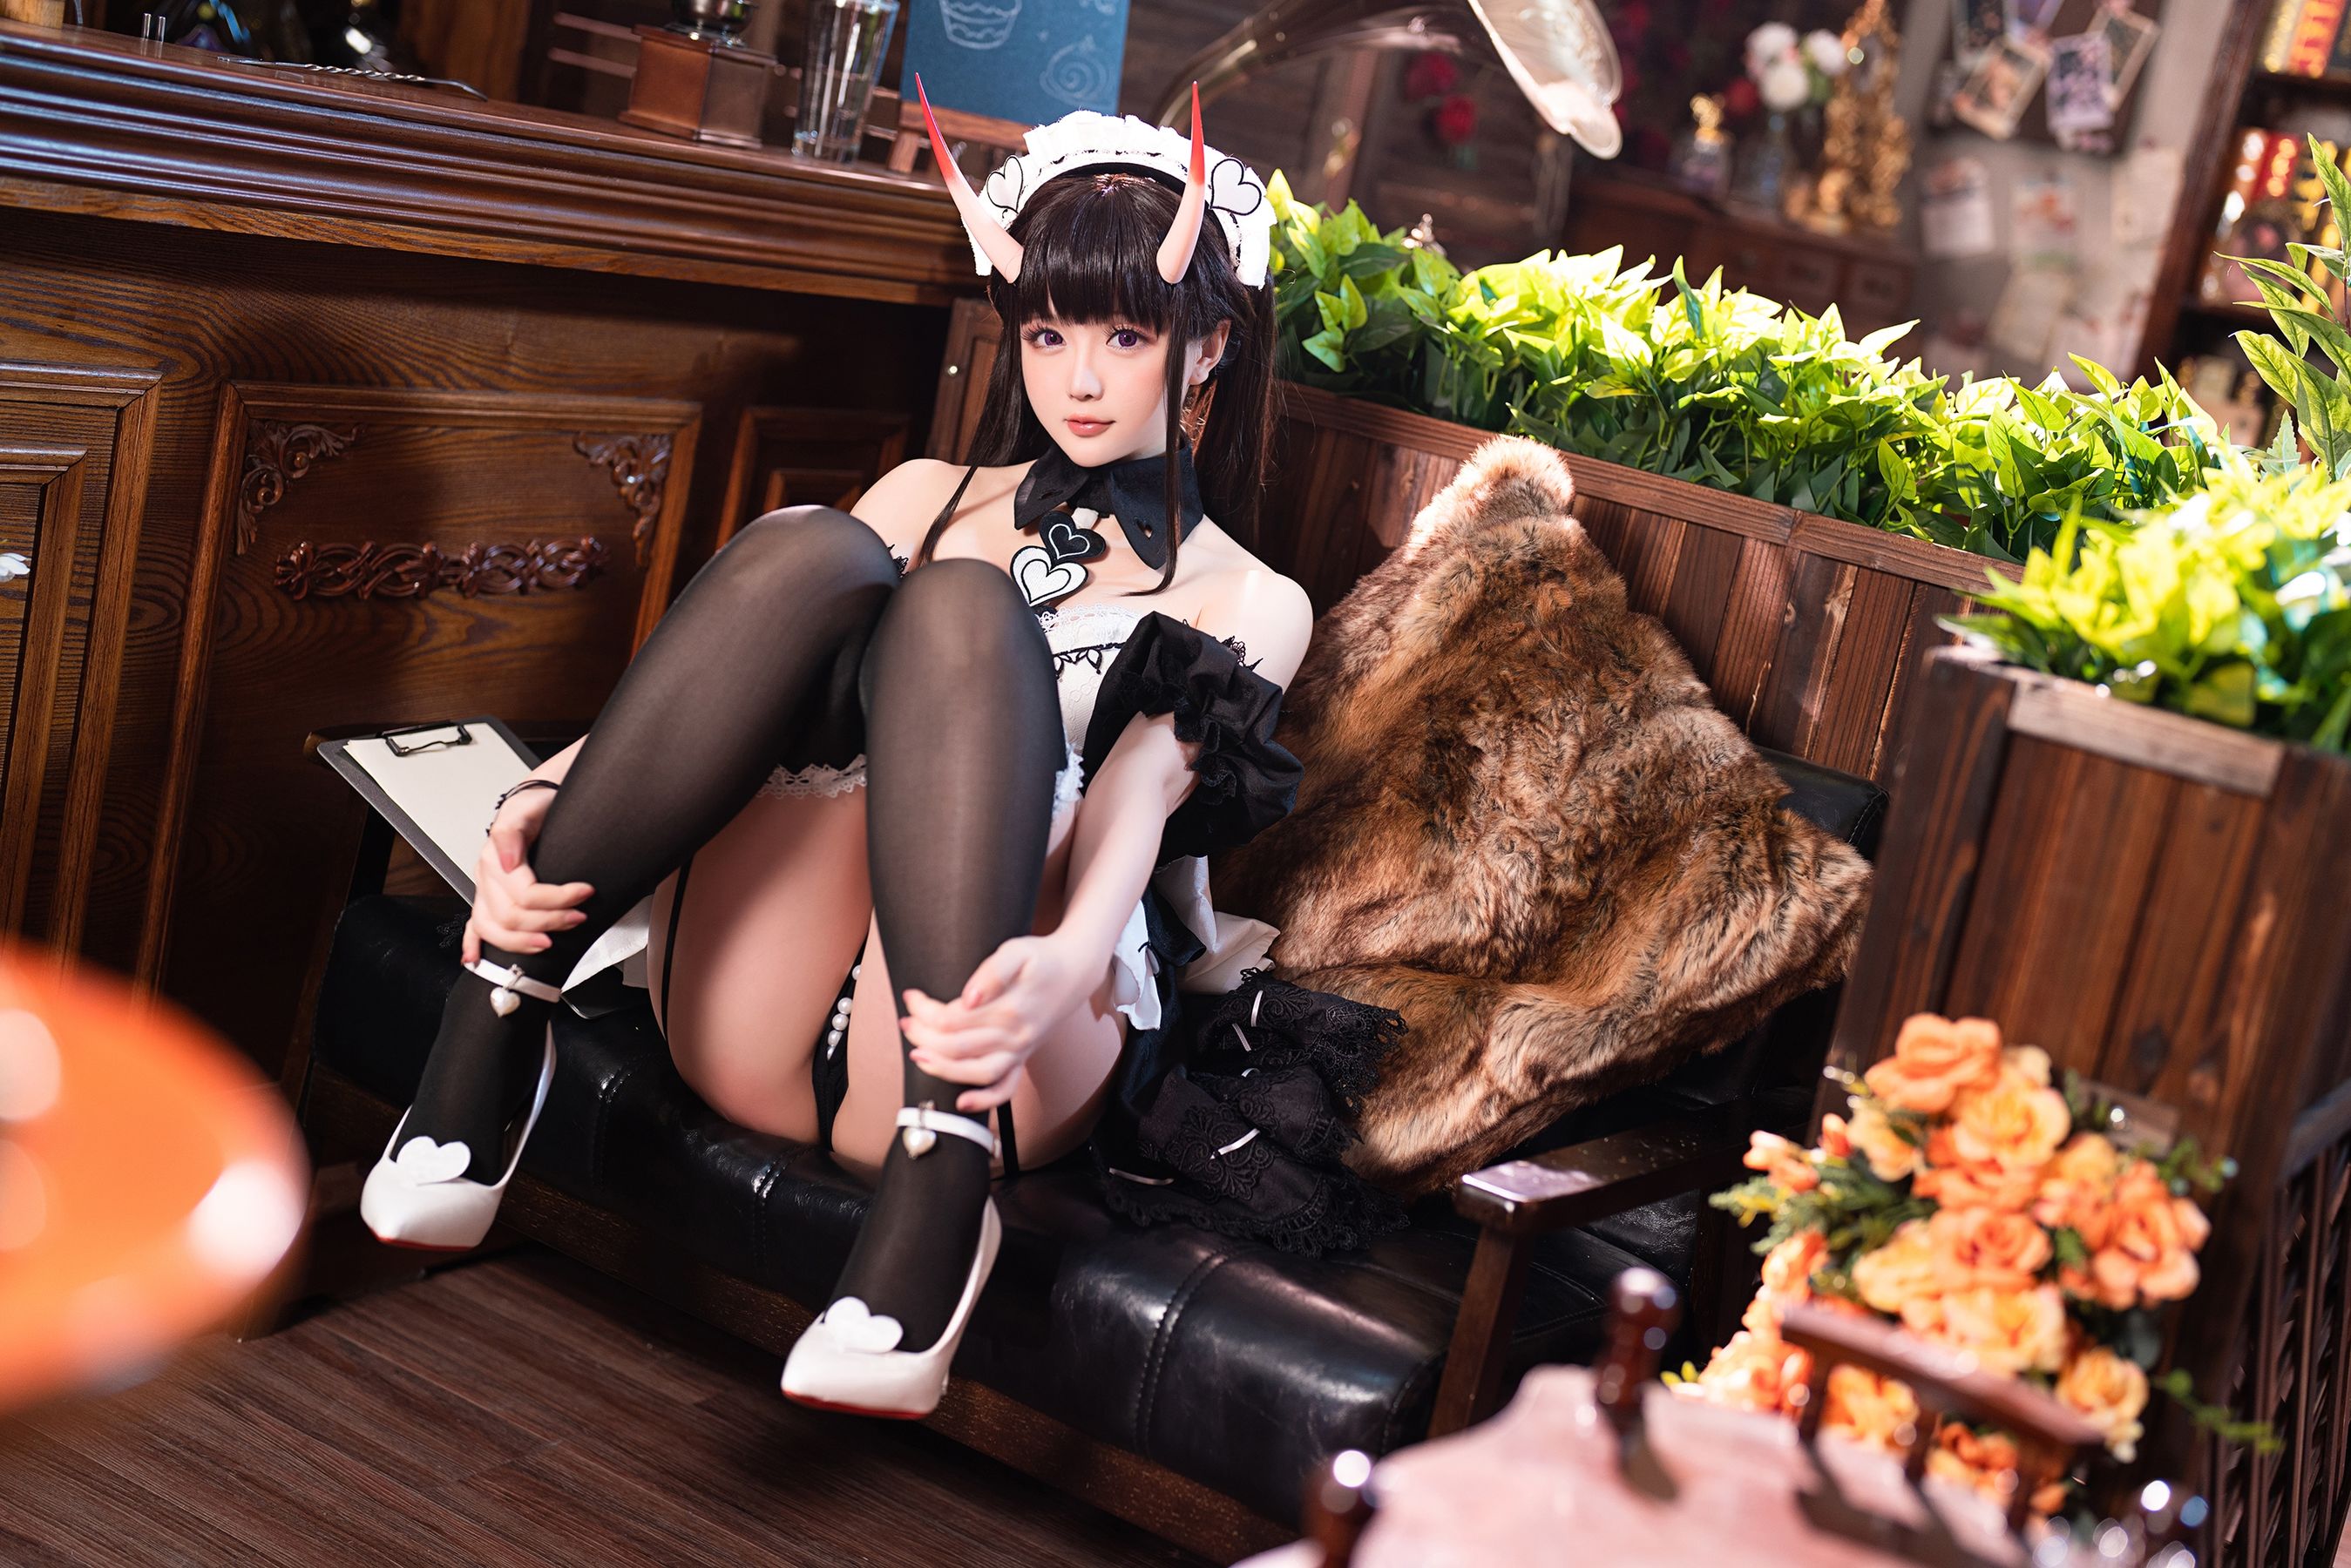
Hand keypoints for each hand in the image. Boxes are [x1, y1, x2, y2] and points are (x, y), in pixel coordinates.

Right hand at [462, 786, 593, 965]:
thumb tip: (506, 862)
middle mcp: (488, 876)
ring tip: (551, 941)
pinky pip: (475, 924)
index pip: (524, 894)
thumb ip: (512, 833)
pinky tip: (475, 959)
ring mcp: (486, 889)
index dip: (557, 899)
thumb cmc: (536, 805)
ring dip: (522, 942)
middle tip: (578, 917)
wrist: (537, 799)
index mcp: (496, 858)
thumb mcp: (527, 808)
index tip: (585, 893)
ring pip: (493, 929)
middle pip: (511, 917)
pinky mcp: (489, 897)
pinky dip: (473, 944)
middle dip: (549, 921)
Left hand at [901, 931, 1109, 1112]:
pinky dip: (985, 1100)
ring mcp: (1020, 1051)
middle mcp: (1015, 1035)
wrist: (1076, 970)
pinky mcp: (1023, 1058)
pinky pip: (1006, 1089)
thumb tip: (970, 997)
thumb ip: (993, 971)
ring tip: (918, 1056)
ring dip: (943, 1068)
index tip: (911, 996)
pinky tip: (962, 1101)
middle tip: (906, 1022)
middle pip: (957, 1045)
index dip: (925, 1010)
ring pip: (977, 1072)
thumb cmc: (1042, 958)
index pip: (953, 1017)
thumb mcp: (1018, 950)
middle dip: (923, 1036)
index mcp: (1010, 1008)